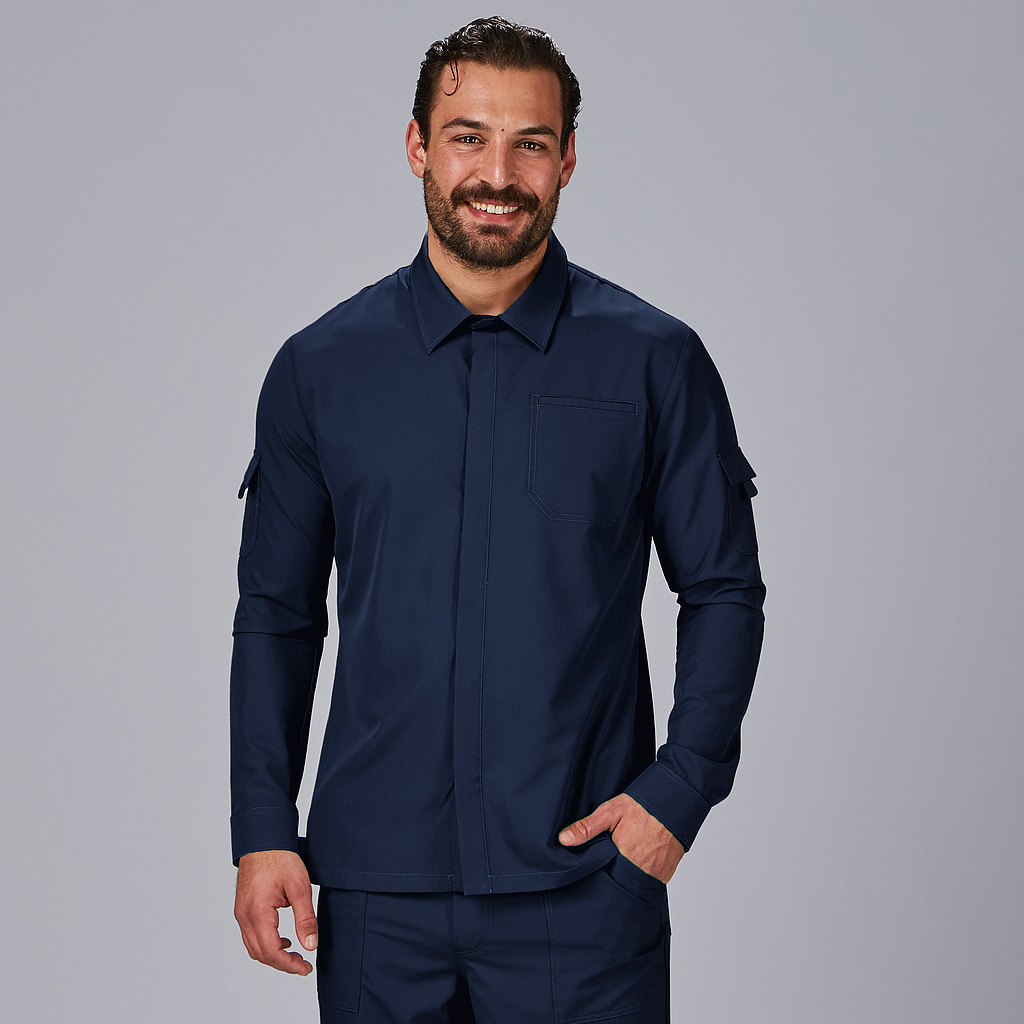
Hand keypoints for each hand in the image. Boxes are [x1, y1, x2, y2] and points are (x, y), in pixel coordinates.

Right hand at [234, 849, 316, 974]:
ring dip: (273, 956)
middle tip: (303, 964)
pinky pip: (251, 936)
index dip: (290, 965)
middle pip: (261, 954)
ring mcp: (240, 913)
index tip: (306, 968)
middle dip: (282, 964)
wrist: (263, 839)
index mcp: (258, 912)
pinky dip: (265, 944)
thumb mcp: (300, 887)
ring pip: (253, 948)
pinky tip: (282, 939)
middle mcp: (244, 916)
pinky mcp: (242, 909)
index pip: (272, 952)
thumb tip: (310, 945)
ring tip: (295, 954)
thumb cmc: (280, 858)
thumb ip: (305, 918)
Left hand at [559, 793, 684, 883]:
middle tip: (610, 862)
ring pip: (636, 882)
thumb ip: (587, 827)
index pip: (605, 876)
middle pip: (621, 881)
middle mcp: (643, 869)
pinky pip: (651, 881)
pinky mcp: (667, 873)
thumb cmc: (645, 804)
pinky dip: (644, 874)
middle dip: (613, 876)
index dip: (599, 873)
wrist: (678, 799)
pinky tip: (639, 860)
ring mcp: (657, 873)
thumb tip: (564, 840)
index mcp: (625, 856)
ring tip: (623, 861)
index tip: (594, 868)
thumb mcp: (611, 811)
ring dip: (629, 875)